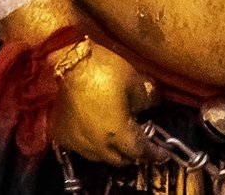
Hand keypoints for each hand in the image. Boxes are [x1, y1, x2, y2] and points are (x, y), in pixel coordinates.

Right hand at [51, 43, 157, 165]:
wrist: (70, 63)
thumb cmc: (105, 71)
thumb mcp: (134, 82)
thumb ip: (146, 99)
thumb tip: (152, 106)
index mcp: (117, 133)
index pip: (139, 151)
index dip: (153, 154)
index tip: (162, 155)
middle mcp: (96, 145)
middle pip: (119, 160)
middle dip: (132, 154)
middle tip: (140, 143)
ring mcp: (77, 143)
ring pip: (99, 157)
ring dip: (111, 150)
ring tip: (117, 137)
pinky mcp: (62, 136)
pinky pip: (81, 148)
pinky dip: (92, 144)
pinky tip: (96, 132)